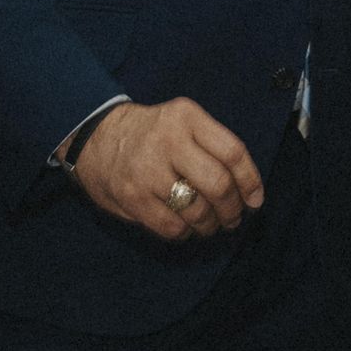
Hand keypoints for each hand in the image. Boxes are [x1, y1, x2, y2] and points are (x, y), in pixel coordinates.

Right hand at [67, 99, 262, 243]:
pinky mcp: (132, 196)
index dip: (251, 181)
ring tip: (210, 225)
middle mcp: (169, 141)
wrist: (95, 135)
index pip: (233, 152)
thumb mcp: (183, 121)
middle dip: (232, 209)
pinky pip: (172, 226)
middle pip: (218, 184)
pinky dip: (185, 232)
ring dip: (210, 224)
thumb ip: (212, 145)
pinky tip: (186, 227)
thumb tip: (247, 187)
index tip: (256, 200)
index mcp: (187, 118)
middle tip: (233, 217)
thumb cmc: (153, 133)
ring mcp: (148, 170)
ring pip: (197, 209)